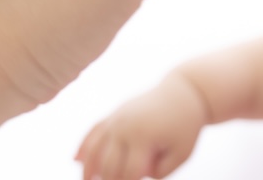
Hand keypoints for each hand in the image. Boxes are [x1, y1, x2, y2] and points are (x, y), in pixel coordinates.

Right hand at [76, 74, 206, 179]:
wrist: (184, 91)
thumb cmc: (186, 125)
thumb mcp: (183, 152)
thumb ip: (162, 172)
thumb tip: (138, 176)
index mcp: (144, 136)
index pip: (129, 172)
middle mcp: (125, 126)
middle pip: (108, 164)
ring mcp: (118, 118)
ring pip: (95, 148)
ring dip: (88, 169)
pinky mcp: (115, 113)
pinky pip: (94, 130)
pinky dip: (84, 145)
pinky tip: (76, 159)